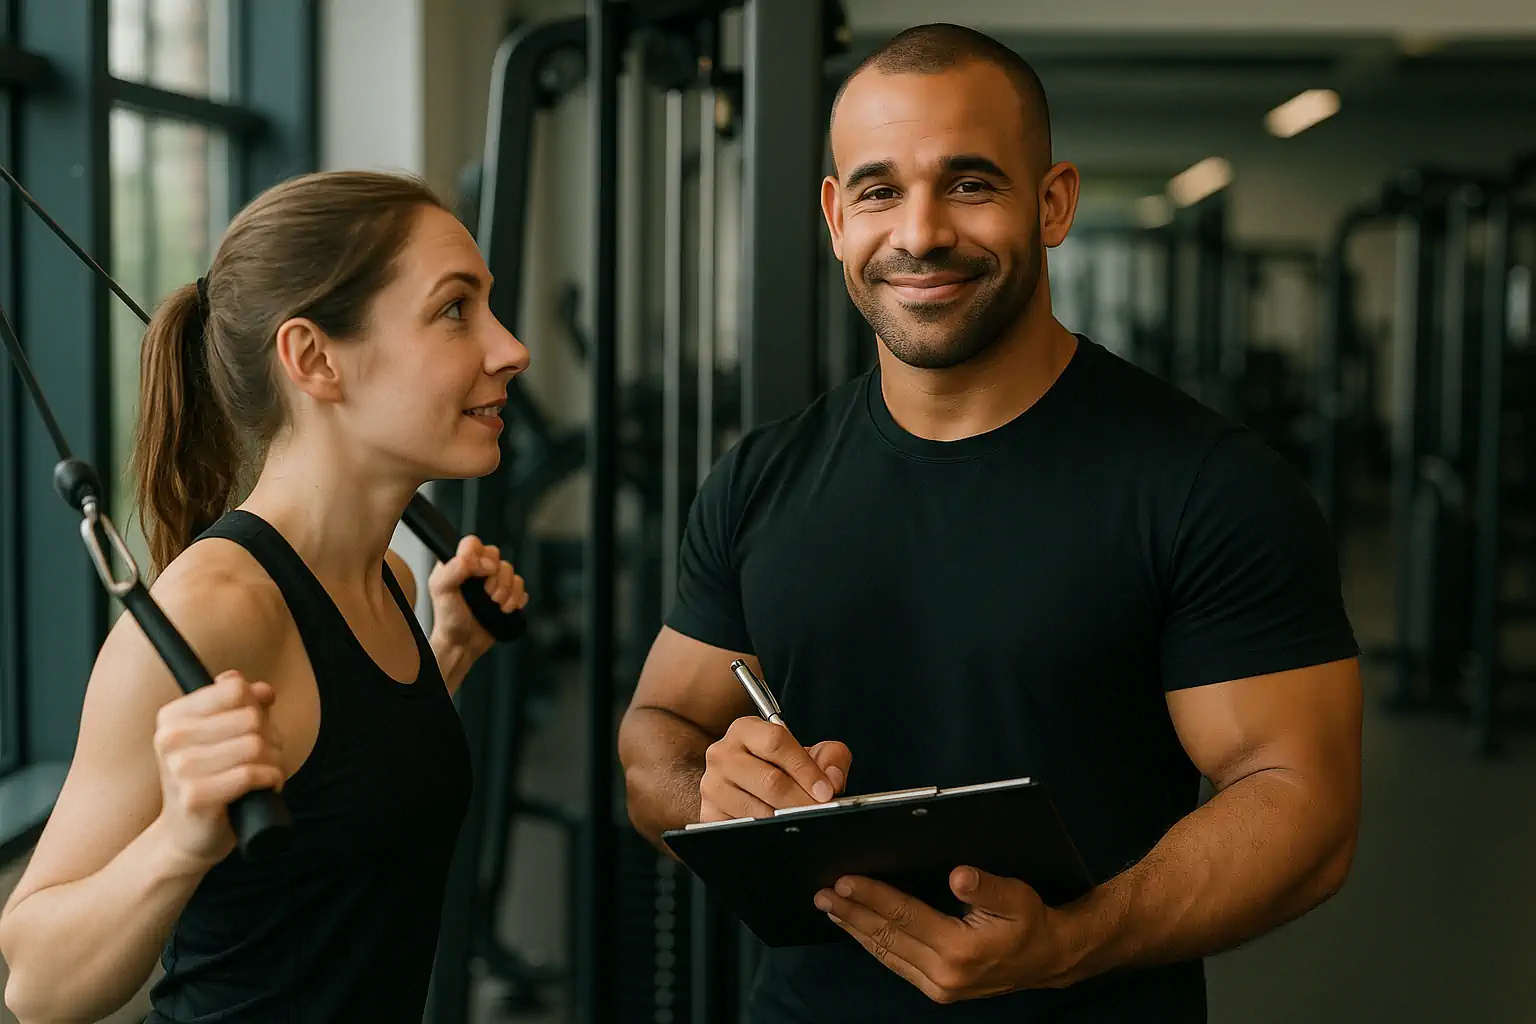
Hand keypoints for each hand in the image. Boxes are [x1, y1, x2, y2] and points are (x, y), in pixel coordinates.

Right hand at [152, 670, 284, 868]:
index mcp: (173, 716)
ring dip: (274, 760)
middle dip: (270, 737)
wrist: (188, 834)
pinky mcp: (195, 796)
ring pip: (255, 746)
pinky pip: (252, 774)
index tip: (254, 725)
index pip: (234, 688)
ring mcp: (179, 768)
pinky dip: (271, 779)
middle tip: (263, 756)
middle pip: (251, 717)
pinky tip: (265, 786)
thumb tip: (264, 690)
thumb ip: (244, 704)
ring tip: (265, 772)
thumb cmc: (212, 778)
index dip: (256, 705)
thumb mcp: (224, 735)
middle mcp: (170, 738)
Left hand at [428, 534, 526, 656]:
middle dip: (495, 578)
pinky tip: (504, 609)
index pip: (473, 543)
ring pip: (511, 571)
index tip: (479, 572)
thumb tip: (479, 561)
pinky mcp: (508, 595)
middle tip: (486, 593)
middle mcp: (476, 570)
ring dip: (505, 591)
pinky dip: (515, 600)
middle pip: (497, 555)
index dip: (479, 556)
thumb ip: (454, 568)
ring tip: (494, 604)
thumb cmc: (448, 618)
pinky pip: (521, 587)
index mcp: (458, 563)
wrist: (463, 644)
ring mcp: (494, 582)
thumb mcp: (440, 589)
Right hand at [697, 717, 850, 822]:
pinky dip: (767, 834)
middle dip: (801, 801)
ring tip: (805, 823)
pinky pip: (742, 829)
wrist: (749, 785)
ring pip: (757, 809)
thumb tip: (832, 780)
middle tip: (820, 813)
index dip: (806, 769)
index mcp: (746, 730)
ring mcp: (712, 786)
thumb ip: (830, 757)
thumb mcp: (810, 752)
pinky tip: (781, 832)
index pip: (776, 742)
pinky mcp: (709, 815)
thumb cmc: (781, 767)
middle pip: (769, 781)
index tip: (825, 791)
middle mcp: (722, 754)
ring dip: (786, 821)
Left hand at [814, 867, 1076, 1004]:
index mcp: (959, 950)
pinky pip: (896, 964)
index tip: (844, 881)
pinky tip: (859, 930)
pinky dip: (873, 945)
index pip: (903, 916)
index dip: (872, 897)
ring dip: (856, 930)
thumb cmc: (1030, 923)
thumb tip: (958, 876)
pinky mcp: (937, 990)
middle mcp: (944, 974)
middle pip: (886, 936)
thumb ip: (986, 887)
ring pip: (886, 954)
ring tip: (830, 909)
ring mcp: (939, 986)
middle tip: (822, 894)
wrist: (1048, 959)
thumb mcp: (1017, 897)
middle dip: (852, 913)